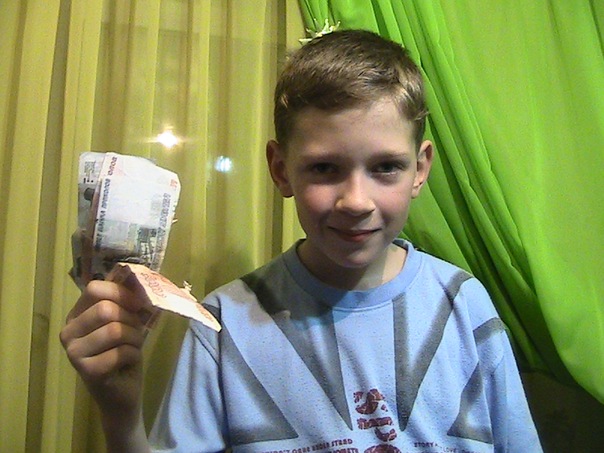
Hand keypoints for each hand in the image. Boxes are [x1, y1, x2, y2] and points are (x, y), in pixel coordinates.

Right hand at [60, 279, 146, 425]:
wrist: (122, 393)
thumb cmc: (123, 352)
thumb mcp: (126, 321)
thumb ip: (125, 300)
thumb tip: (137, 277)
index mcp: (76, 315)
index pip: (95, 289)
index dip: (121, 293)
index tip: (137, 304)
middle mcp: (68, 332)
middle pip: (106, 309)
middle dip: (130, 319)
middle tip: (135, 332)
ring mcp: (74, 352)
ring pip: (115, 330)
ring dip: (134, 338)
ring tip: (132, 347)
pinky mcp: (86, 370)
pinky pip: (121, 352)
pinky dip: (133, 355)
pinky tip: (127, 362)